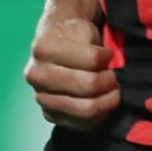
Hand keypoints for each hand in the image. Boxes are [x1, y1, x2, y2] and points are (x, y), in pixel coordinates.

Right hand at [25, 13, 118, 129]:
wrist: (55, 44)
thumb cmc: (71, 34)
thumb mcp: (81, 26)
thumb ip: (92, 44)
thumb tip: (108, 61)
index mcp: (44, 48)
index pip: (91, 60)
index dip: (106, 57)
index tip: (108, 54)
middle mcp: (37, 75)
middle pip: (88, 86)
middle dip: (109, 81)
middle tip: (115, 76)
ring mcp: (41, 97)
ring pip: (86, 109)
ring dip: (107, 100)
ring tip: (113, 89)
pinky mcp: (50, 115)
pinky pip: (83, 124)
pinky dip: (100, 115)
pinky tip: (103, 102)